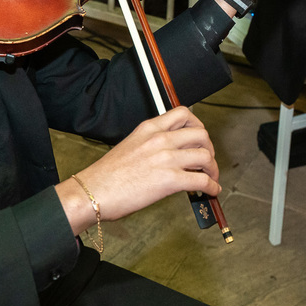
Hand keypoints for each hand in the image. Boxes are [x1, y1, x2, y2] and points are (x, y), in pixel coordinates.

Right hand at [56, 107, 219, 231]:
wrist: (93, 191)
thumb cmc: (107, 175)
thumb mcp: (131, 145)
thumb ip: (152, 143)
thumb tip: (171, 153)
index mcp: (149, 128)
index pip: (184, 114)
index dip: (198, 125)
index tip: (199, 138)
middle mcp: (160, 139)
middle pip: (201, 134)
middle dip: (209, 148)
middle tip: (207, 160)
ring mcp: (166, 159)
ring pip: (205, 156)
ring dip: (213, 168)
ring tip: (210, 177)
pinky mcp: (169, 180)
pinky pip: (202, 180)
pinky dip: (212, 185)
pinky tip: (211, 190)